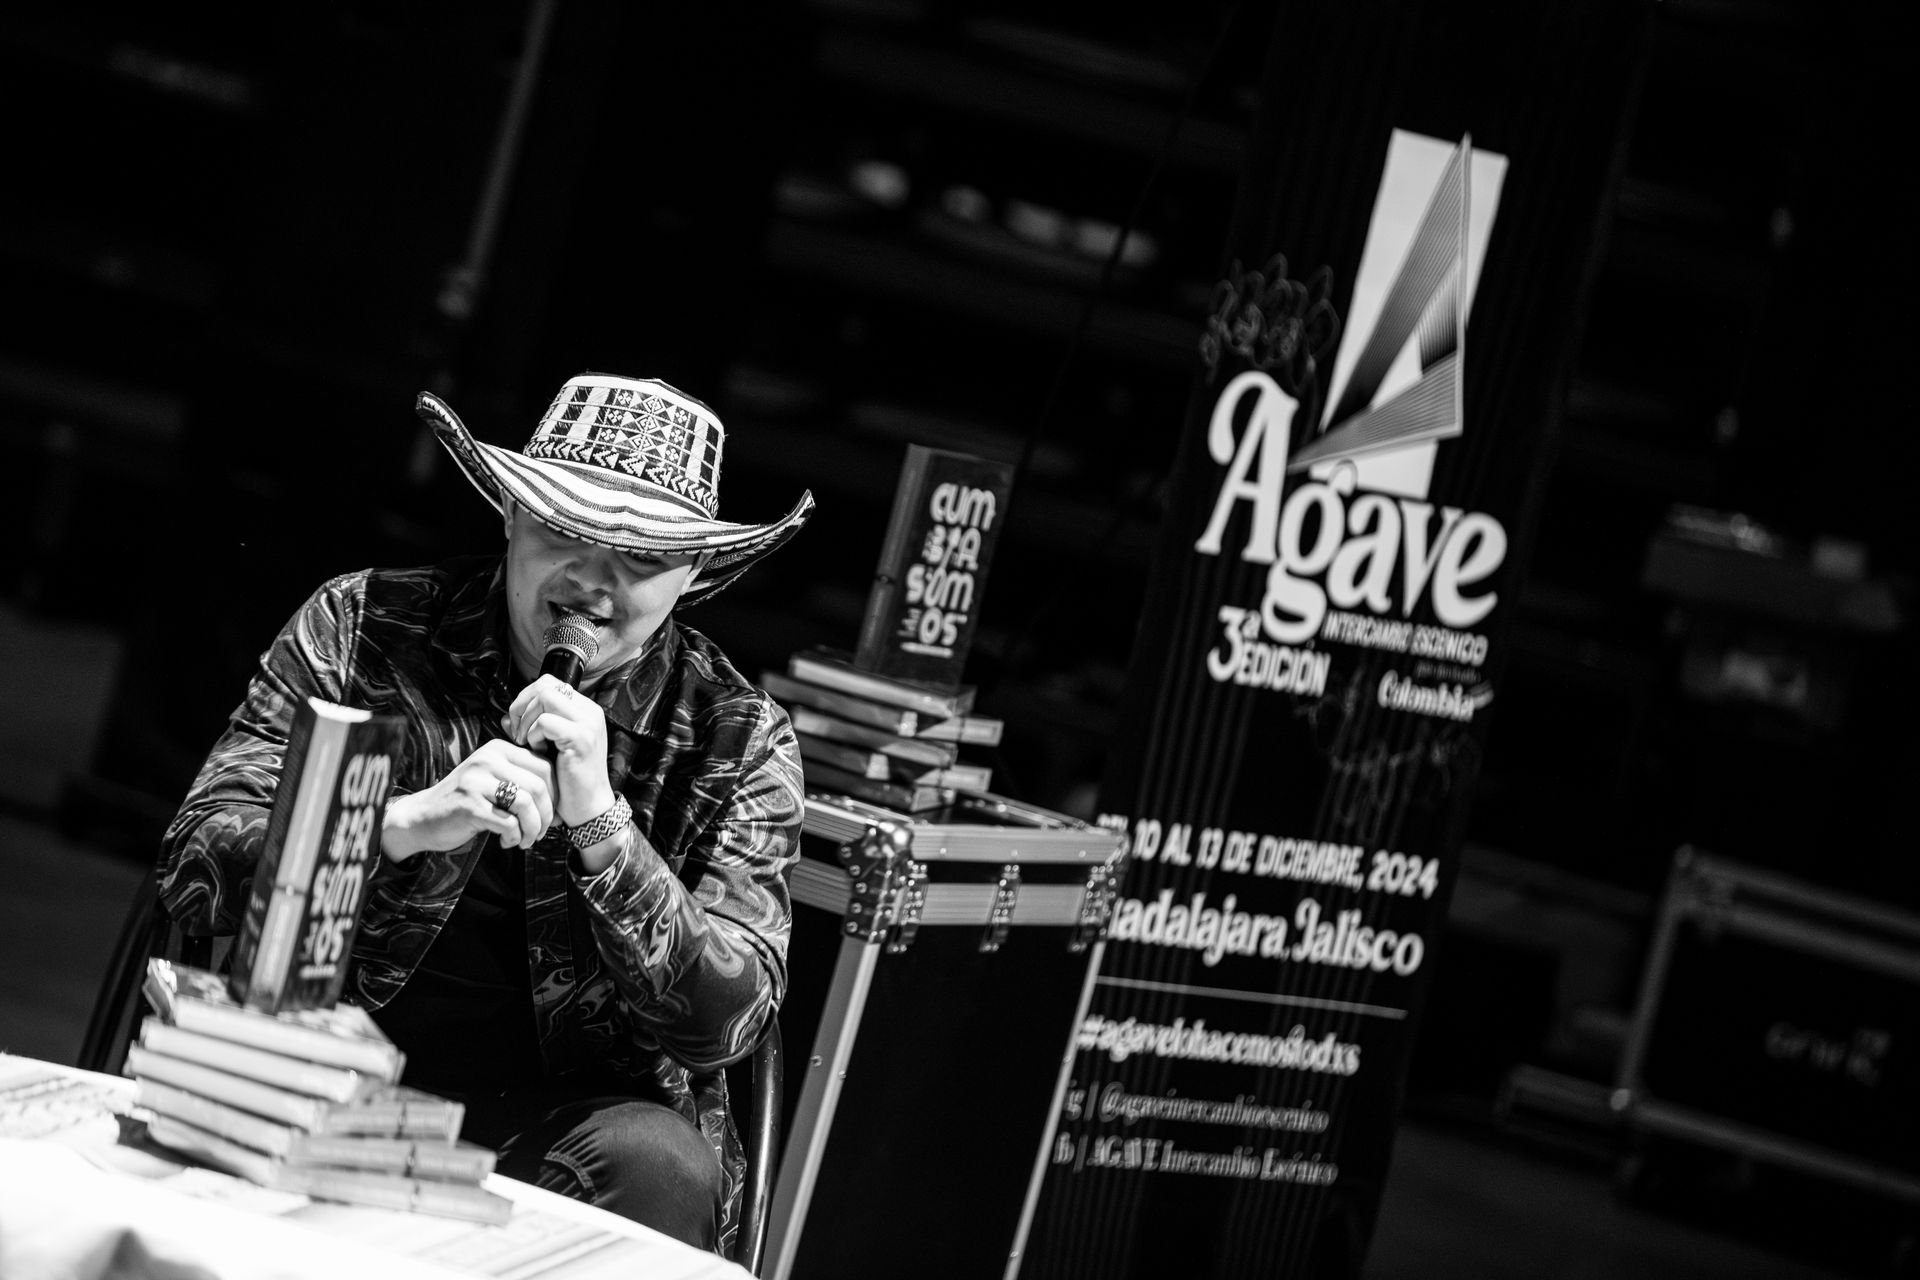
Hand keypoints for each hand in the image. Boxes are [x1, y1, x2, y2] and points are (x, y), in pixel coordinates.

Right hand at [381, 738, 555, 861]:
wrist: (422, 817)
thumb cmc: (466, 801)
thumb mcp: (492, 778)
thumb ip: (521, 777)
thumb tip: (562, 798)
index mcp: (498, 749)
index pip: (544, 766)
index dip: (555, 794)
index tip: (551, 815)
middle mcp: (487, 760)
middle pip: (539, 786)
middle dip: (547, 815)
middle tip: (540, 832)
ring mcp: (476, 782)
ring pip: (526, 805)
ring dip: (532, 829)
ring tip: (526, 840)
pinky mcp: (469, 806)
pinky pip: (508, 823)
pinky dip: (514, 837)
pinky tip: (506, 841)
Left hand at [502, 674, 615, 829]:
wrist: (589, 807)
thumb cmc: (569, 780)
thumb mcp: (549, 748)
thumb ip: (530, 729)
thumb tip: (506, 718)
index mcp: (585, 710)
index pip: (549, 683)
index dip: (527, 698)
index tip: (519, 723)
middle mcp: (590, 711)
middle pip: (545, 685)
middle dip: (523, 705)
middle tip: (517, 732)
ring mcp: (588, 723)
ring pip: (545, 698)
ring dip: (527, 720)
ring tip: (527, 742)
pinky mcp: (580, 738)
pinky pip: (545, 721)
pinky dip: (534, 734)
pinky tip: (538, 751)